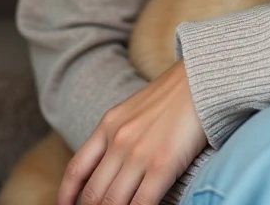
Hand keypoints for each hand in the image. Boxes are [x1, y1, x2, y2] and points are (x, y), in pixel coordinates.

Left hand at [58, 59, 207, 204]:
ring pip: (113, 203)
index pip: (77, 170)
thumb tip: (114, 165)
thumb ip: (120, 134)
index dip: (67, 196)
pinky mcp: (162, 164)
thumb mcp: (136, 109)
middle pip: (93, 193)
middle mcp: (118, 141)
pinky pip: (141, 203)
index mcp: (109, 125)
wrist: (203, 78)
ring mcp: (138, 154)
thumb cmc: (177, 95)